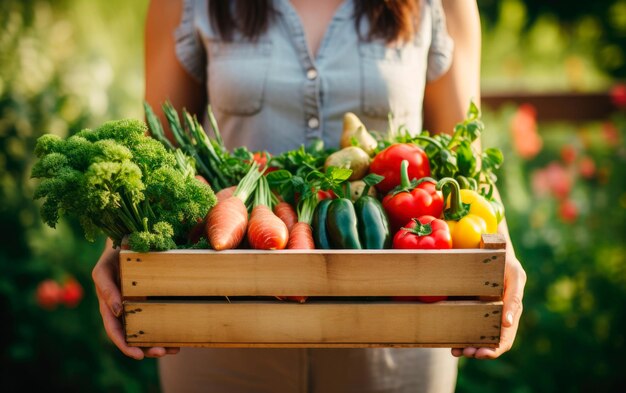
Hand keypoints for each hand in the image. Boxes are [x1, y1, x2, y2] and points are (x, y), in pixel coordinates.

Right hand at [92, 241, 179, 359]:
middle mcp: (123, 311)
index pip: (115, 331)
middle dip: (146, 348)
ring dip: (158, 344)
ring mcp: (137, 308)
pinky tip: (178, 339)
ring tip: (173, 350)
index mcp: (109, 306)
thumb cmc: (113, 256)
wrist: (127, 242)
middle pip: (133, 337)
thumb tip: (117, 310)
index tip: (137, 355)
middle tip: (161, 352)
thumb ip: (106, 288)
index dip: (124, 345)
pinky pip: (157, 320)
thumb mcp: (104, 269)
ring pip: (147, 333)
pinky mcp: (150, 303)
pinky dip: (166, 331)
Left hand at [451, 249, 526, 358]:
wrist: (491, 248)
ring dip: (468, 347)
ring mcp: (485, 311)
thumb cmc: (506, 261)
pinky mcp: (472, 305)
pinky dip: (459, 335)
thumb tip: (507, 324)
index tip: (481, 353)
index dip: (494, 349)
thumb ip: (514, 298)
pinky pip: (466, 324)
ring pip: (477, 337)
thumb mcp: (515, 276)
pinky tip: (451, 341)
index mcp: (511, 312)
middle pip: (490, 343)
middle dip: (479, 351)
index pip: (505, 339)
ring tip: (456, 351)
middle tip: (466, 353)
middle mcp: (499, 315)